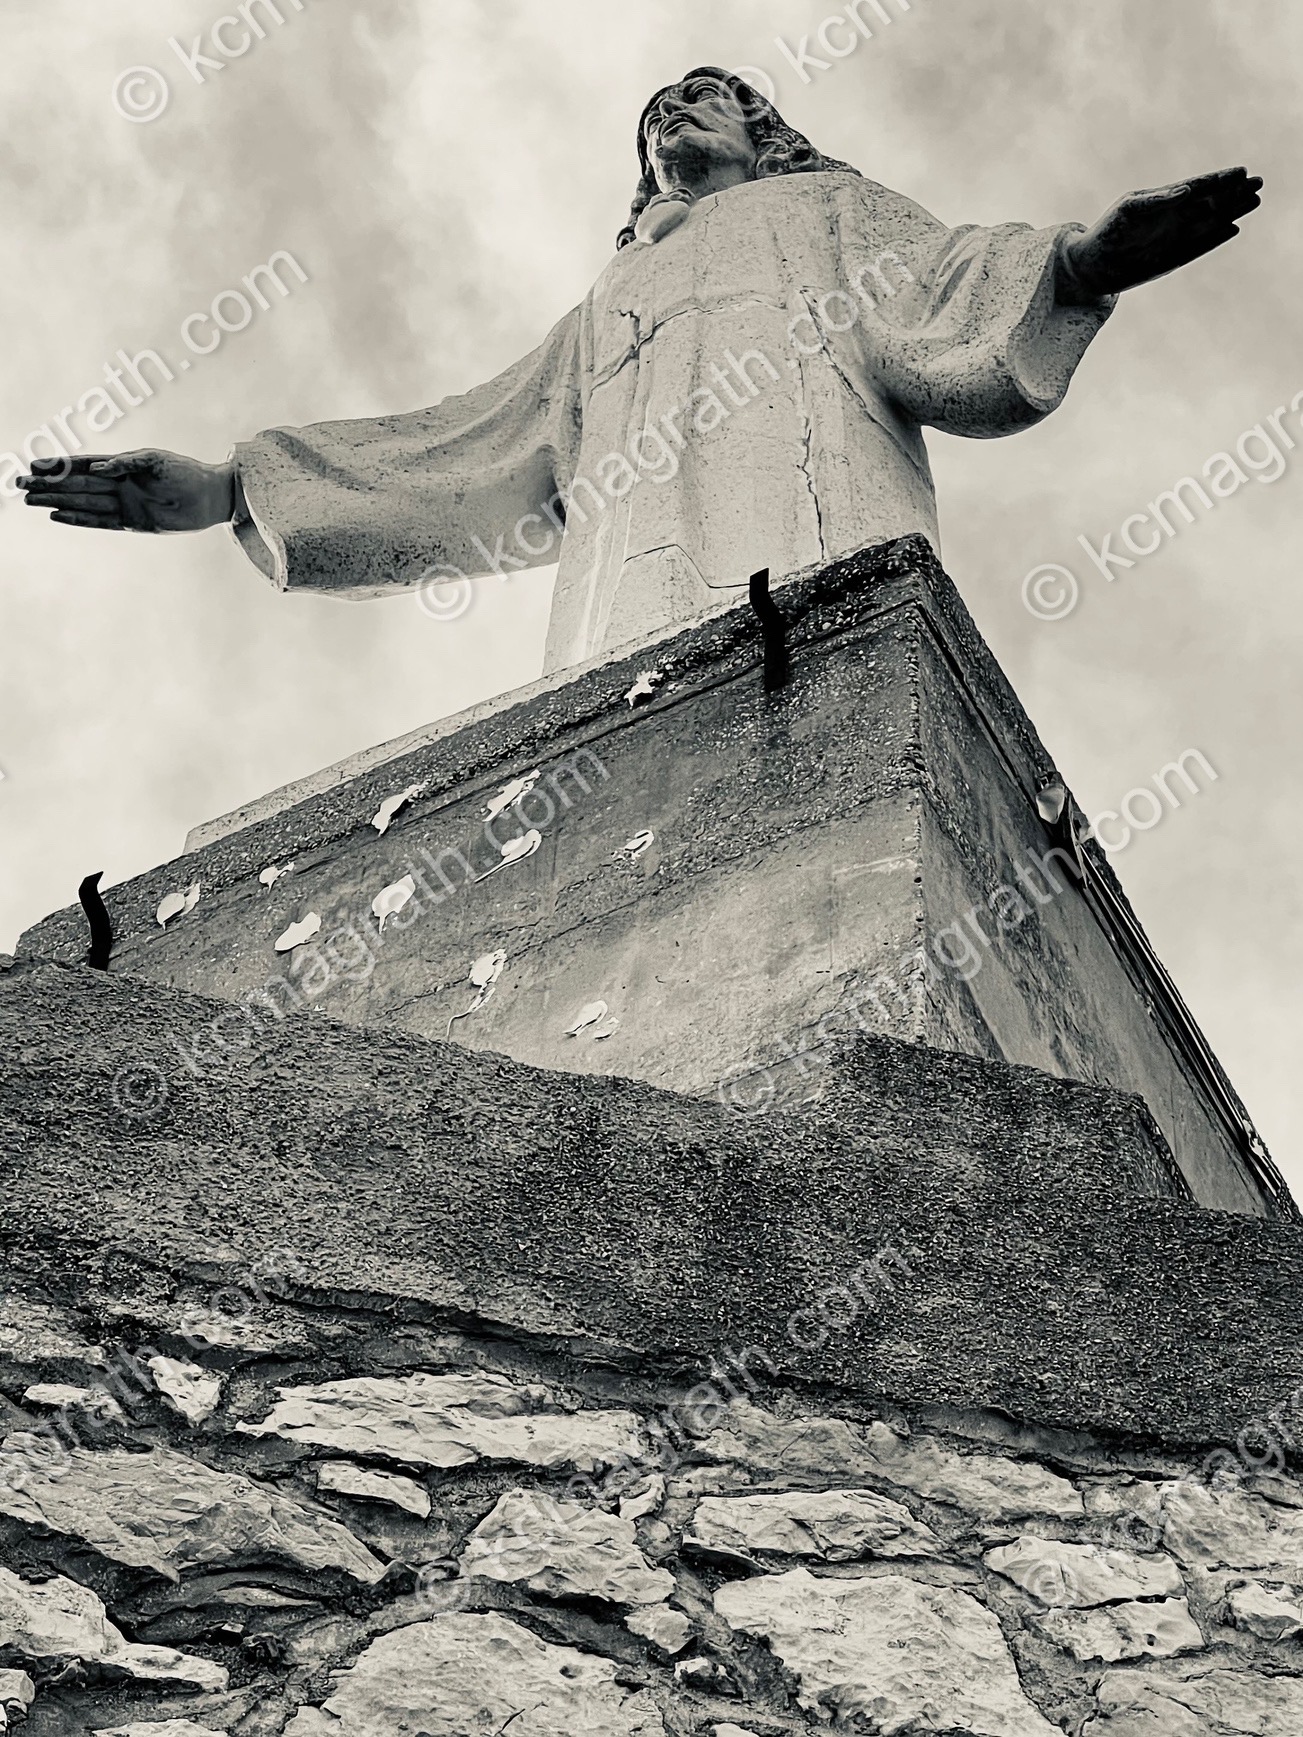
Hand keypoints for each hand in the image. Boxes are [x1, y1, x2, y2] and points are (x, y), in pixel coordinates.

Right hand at [18, 449, 234, 531]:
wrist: (210, 497)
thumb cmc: (186, 472)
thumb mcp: (155, 460)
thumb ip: (126, 462)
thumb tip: (99, 468)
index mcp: (121, 465)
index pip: (81, 464)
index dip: (57, 466)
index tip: (33, 466)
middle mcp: (118, 485)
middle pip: (74, 484)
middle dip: (47, 485)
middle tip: (19, 485)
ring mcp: (123, 505)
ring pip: (81, 503)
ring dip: (55, 502)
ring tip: (30, 501)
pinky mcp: (132, 523)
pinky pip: (99, 521)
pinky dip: (78, 519)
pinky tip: (57, 516)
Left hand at [1058, 166, 1262, 303]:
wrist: (1092, 266)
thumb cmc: (1107, 231)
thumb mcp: (1129, 209)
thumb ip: (1157, 200)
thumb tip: (1186, 191)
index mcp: (1164, 199)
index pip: (1199, 186)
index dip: (1220, 179)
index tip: (1242, 172)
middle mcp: (1174, 216)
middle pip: (1212, 201)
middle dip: (1235, 192)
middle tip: (1259, 183)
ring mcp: (1176, 237)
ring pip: (1211, 221)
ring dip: (1232, 211)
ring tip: (1255, 201)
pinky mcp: (1173, 258)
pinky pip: (1200, 246)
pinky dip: (1215, 238)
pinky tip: (1233, 228)